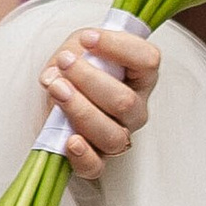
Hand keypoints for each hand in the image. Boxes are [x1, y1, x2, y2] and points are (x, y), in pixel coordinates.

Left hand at [41, 20, 159, 179]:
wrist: (58, 94)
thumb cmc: (77, 69)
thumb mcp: (79, 48)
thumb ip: (73, 52)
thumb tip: (56, 72)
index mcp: (141, 77)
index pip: (148, 60)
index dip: (118, 47)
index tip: (87, 38)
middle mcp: (136, 109)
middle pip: (125, 102)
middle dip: (90, 79)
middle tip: (65, 62)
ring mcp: (118, 136)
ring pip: (111, 135)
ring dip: (81, 110)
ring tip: (57, 89)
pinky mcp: (97, 159)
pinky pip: (96, 167)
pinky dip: (84, 156)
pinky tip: (70, 140)